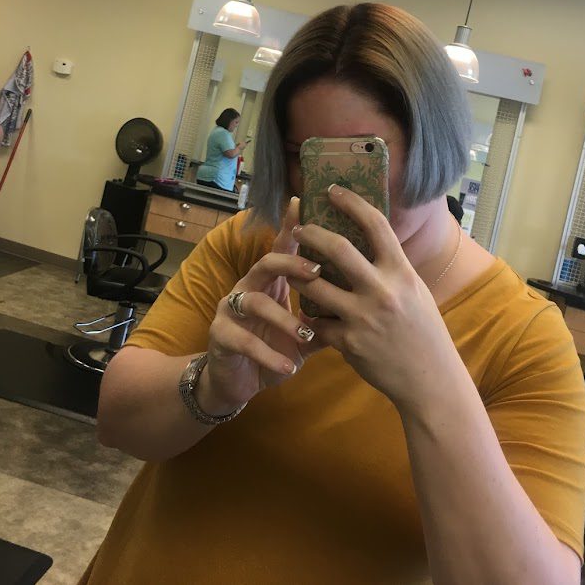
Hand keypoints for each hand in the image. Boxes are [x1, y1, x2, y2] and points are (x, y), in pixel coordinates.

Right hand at [202, 198, 319, 412]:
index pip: (284, 247)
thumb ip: (326, 312)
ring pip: (254, 302)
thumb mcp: (304, 330)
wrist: (238, 381)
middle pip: (267, 262)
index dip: (292, 226)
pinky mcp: (220, 335)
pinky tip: (289, 367)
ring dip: (283, 319)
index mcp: (271, 280)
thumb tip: (365, 297)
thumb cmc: (274, 346)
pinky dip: (269, 354)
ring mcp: (231, 309)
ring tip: (306, 335)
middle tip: (317, 272)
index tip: (305, 204)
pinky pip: (243, 340)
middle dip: (291, 264)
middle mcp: (248, 286)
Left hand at [286, 185, 456, 412]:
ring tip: (292, 268)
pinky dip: (310, 315)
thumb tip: (366, 238)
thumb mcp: (414, 290)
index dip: (352, 202)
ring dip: (298, 275)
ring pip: (314, 286)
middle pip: (337, 249)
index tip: (333, 190)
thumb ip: (391, 267)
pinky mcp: (348, 343)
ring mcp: (363, 318)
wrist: (430, 380)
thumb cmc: (423, 330)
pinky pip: (317, 322)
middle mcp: (382, 291)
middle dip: (311, 234)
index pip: (375, 224)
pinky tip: (307, 312)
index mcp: (401, 272)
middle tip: (298, 229)